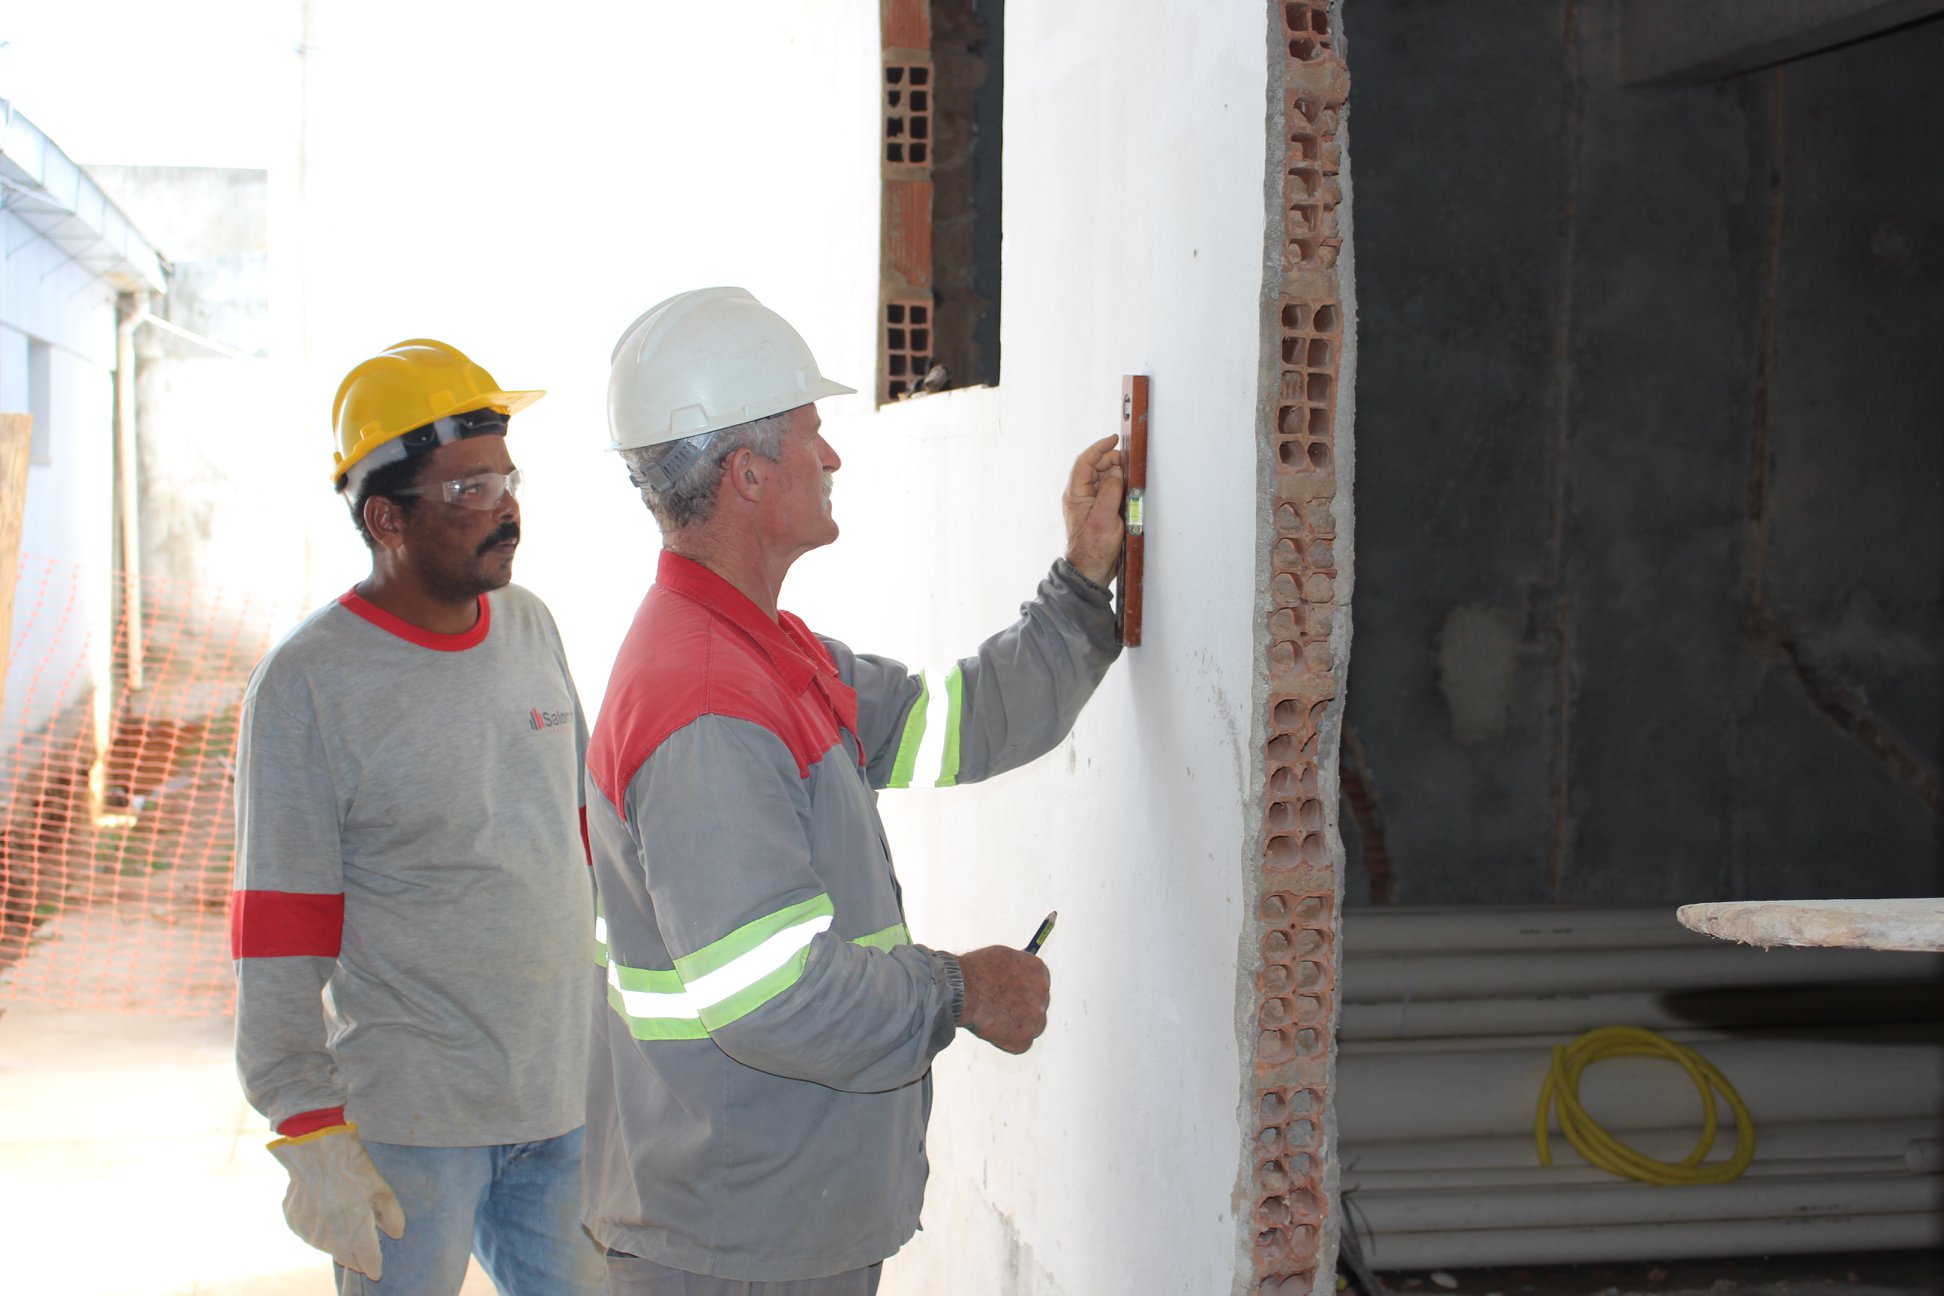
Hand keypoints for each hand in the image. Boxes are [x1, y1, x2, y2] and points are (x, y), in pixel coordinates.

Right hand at [268, 1124, 405, 1279]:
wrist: (315, 1150)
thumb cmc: (352, 1167)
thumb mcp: (380, 1187)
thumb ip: (391, 1214)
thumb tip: (396, 1234)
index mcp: (355, 1228)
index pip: (367, 1259)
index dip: (374, 1265)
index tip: (377, 1271)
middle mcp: (330, 1235)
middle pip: (346, 1257)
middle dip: (356, 1258)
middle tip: (363, 1254)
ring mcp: (309, 1230)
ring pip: (327, 1246)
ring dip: (338, 1242)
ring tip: (343, 1222)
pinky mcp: (294, 1222)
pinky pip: (310, 1234)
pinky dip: (320, 1229)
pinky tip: (325, 1211)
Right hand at [956, 945, 1050, 1053]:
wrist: (960, 992)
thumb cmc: (975, 971)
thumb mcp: (1003, 956)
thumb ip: (1018, 966)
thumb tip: (1020, 973)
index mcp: (1038, 970)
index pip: (1039, 981)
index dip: (1025, 988)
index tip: (1014, 992)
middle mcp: (1042, 994)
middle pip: (1037, 1003)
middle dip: (1023, 1006)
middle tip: (1001, 1007)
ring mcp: (1035, 1018)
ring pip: (1032, 1025)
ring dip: (1018, 1024)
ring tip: (994, 1018)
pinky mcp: (1024, 1040)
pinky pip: (1020, 1043)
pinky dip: (1008, 1040)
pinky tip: (992, 1029)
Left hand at [1062, 434, 1126, 586]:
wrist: (1090, 571)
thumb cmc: (1093, 549)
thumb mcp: (1105, 518)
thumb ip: (1110, 491)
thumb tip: (1116, 472)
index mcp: (1075, 494)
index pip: (1084, 462)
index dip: (1099, 448)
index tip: (1113, 440)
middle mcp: (1080, 495)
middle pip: (1094, 467)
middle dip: (1111, 460)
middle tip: (1128, 463)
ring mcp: (1088, 503)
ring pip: (1102, 478)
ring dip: (1116, 474)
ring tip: (1129, 478)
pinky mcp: (1097, 510)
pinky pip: (1107, 490)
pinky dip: (1117, 486)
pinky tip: (1127, 491)